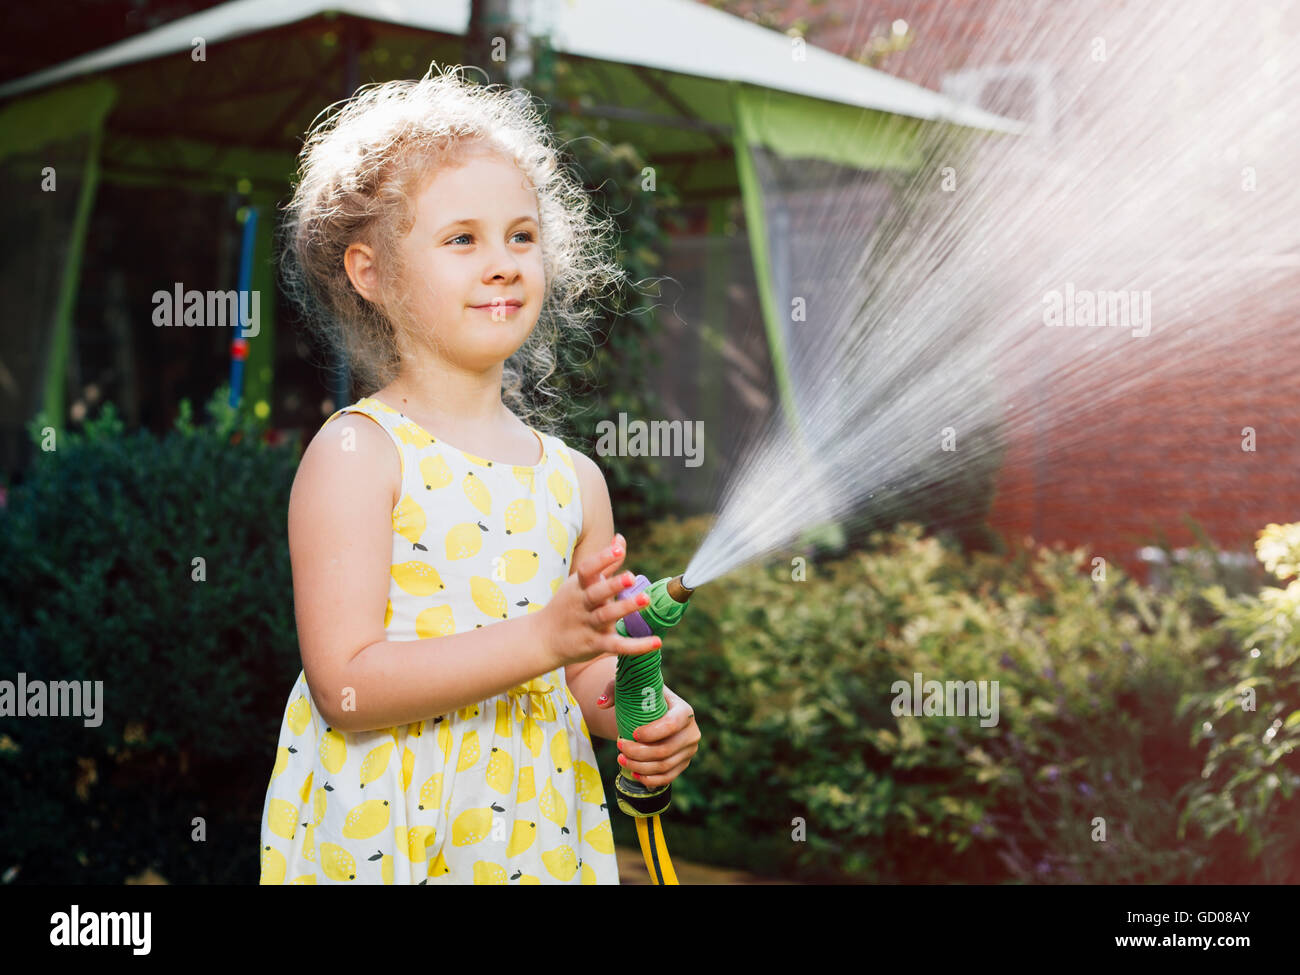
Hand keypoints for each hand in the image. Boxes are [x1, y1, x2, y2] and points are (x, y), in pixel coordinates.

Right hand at [539, 532, 662, 668]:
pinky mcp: (595, 644)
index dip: (602, 558)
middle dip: (613, 585)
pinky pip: (617, 645)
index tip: (618, 548)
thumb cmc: (568, 605)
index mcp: (578, 586)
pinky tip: (656, 642)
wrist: (543, 639)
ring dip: (625, 608)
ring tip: (645, 599)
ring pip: (605, 616)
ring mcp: (588, 625)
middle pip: (596, 593)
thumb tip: (620, 539)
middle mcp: (582, 604)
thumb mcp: (580, 582)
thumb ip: (604, 563)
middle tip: (632, 577)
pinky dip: (636, 646)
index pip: (587, 569)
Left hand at [598, 682, 700, 788]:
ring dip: (640, 766)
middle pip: (665, 749)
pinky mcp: (683, 764)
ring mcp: (688, 750)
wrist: (657, 711)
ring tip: (621, 759)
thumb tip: (601, 704)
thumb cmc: (645, 699)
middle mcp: (691, 731)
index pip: (672, 724)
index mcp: (684, 710)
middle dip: (638, 752)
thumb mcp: (631, 688)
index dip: (652, 732)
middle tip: (619, 747)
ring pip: (664, 765)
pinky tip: (634, 773)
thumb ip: (614, 690)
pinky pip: (668, 777)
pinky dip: (650, 779)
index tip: (633, 733)